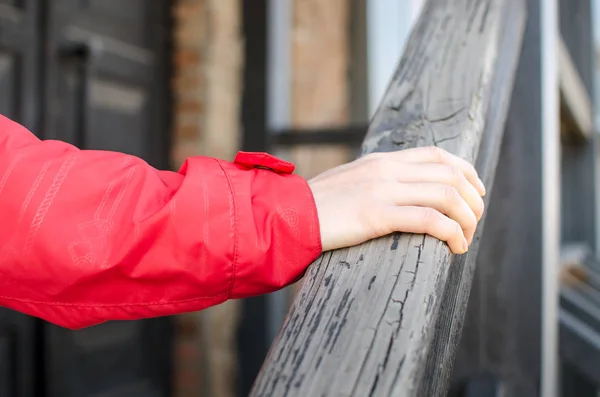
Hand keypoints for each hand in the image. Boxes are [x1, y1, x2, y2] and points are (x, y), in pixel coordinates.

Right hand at [308, 146, 485, 253]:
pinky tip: (454, 247)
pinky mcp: (376, 214)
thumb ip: (376, 182)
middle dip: (473, 200)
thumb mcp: (351, 183)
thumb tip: (400, 195)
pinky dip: (451, 233)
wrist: (288, 215)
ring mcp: (381, 189)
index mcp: (381, 160)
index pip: (437, 155)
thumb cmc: (317, 206)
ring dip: (467, 219)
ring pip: (446, 195)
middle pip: (449, 174)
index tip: (476, 191)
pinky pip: (429, 219)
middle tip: (474, 222)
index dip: (466, 171)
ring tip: (466, 239)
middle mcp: (386, 169)